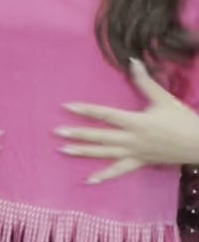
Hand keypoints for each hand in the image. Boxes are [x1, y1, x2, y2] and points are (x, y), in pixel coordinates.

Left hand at [55, 59, 198, 183]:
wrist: (198, 144)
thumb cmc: (182, 119)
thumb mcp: (163, 98)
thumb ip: (145, 81)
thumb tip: (133, 61)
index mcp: (136, 122)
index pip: (105, 115)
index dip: (85, 110)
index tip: (67, 107)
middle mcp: (132, 139)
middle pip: (100, 136)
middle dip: (78, 134)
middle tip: (57, 132)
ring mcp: (135, 153)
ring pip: (105, 154)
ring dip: (84, 152)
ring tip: (63, 150)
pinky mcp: (140, 163)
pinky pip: (119, 171)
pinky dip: (104, 176)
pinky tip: (89, 180)